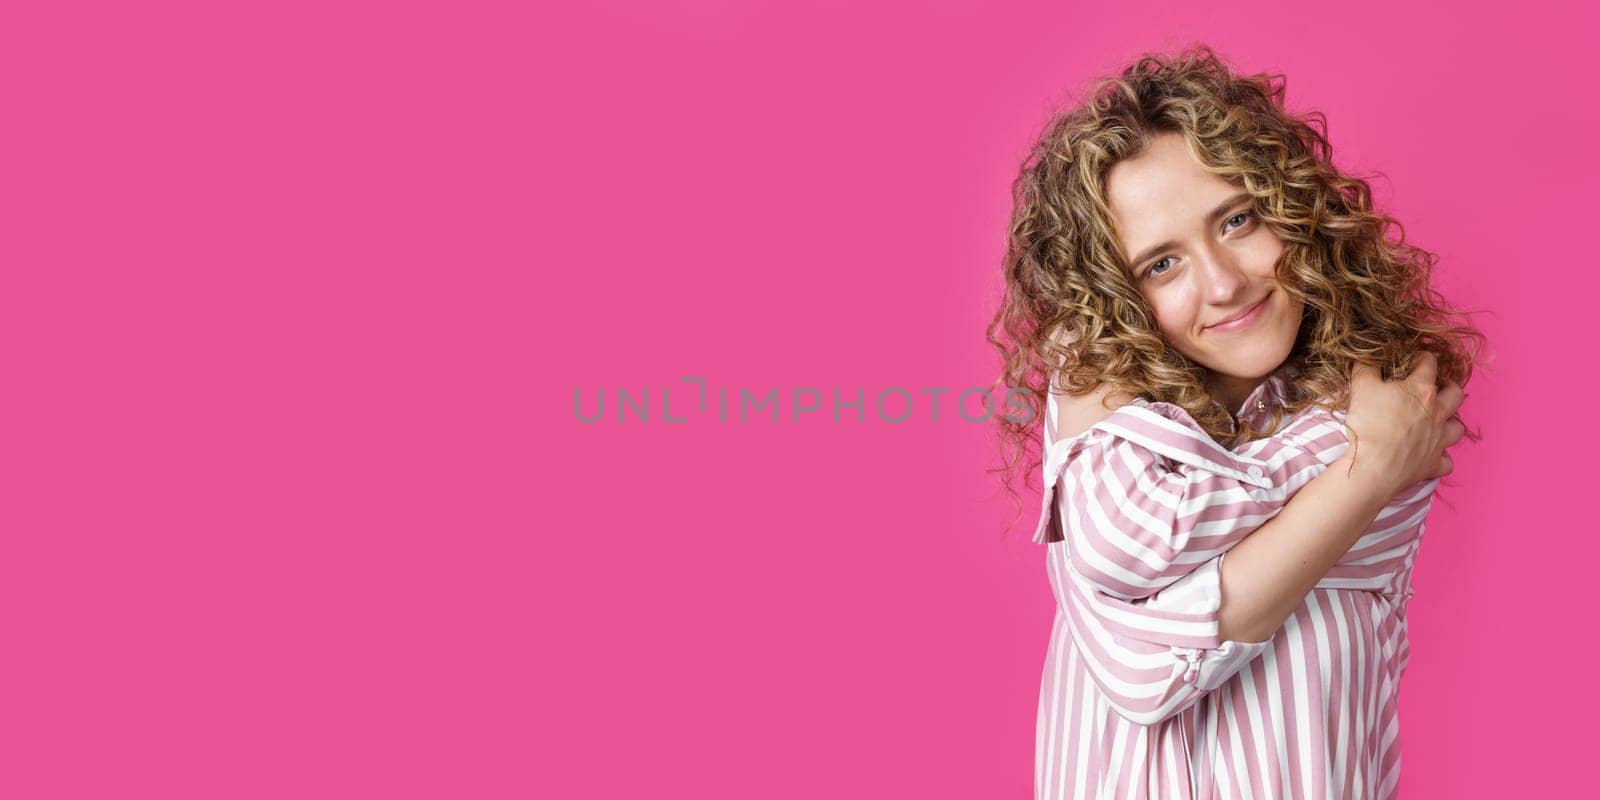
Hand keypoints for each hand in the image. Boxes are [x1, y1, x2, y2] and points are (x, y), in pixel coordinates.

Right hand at [1341, 352, 1465, 494]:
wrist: (1373, 467)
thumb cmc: (1369, 425)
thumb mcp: (1361, 387)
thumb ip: (1366, 367)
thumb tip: (1368, 357)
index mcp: (1421, 390)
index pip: (1429, 364)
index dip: (1421, 357)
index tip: (1413, 357)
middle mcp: (1436, 413)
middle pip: (1455, 393)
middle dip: (1448, 386)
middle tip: (1435, 387)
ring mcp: (1438, 440)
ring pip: (1457, 427)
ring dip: (1450, 422)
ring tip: (1438, 420)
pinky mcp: (1433, 464)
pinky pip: (1446, 461)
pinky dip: (1441, 457)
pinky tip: (1431, 454)